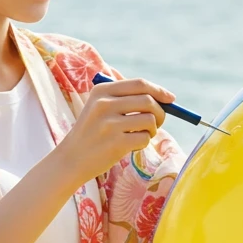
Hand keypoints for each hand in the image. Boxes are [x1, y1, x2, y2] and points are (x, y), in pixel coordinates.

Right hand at [59, 76, 175, 182]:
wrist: (72, 158)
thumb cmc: (93, 132)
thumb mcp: (99, 107)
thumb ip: (126, 98)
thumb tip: (164, 97)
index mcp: (102, 91)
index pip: (139, 84)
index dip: (159, 90)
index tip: (171, 98)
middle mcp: (104, 104)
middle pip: (148, 100)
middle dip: (161, 112)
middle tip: (158, 123)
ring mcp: (110, 124)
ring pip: (150, 120)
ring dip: (152, 130)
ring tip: (141, 135)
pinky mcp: (116, 143)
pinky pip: (144, 138)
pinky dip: (144, 143)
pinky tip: (131, 146)